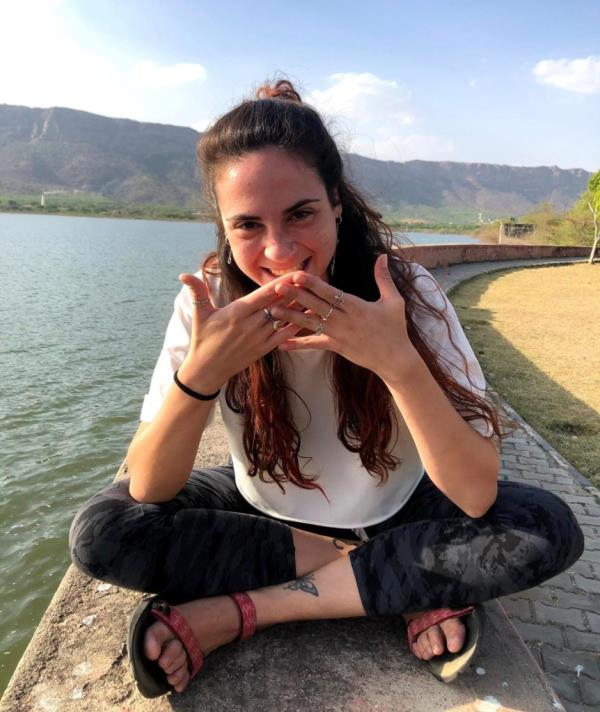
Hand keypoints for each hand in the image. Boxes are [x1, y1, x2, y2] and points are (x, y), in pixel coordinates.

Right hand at [176, 272, 301, 392]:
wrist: (207, 370)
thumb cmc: (203, 339)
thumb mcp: (199, 314)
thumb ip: (197, 292)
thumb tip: (184, 275)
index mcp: (238, 312)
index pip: (264, 295)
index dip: (281, 283)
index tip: (294, 273)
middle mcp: (251, 324)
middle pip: (279, 305)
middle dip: (295, 292)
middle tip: (312, 279)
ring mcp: (259, 338)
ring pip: (284, 319)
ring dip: (299, 308)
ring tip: (315, 296)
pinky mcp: (264, 349)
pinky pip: (284, 336)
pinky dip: (296, 326)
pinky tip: (308, 318)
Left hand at [270, 254, 418, 380]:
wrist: (395, 360)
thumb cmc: (395, 329)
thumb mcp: (394, 301)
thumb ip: (384, 278)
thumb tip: (383, 256)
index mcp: (356, 306)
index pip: (330, 293)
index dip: (313, 284)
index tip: (298, 275)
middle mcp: (344, 320)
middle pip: (316, 306)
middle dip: (296, 296)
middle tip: (277, 287)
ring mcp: (338, 335)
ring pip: (311, 324)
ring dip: (291, 316)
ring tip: (273, 310)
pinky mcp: (336, 347)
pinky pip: (314, 344)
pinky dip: (298, 344)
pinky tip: (282, 343)